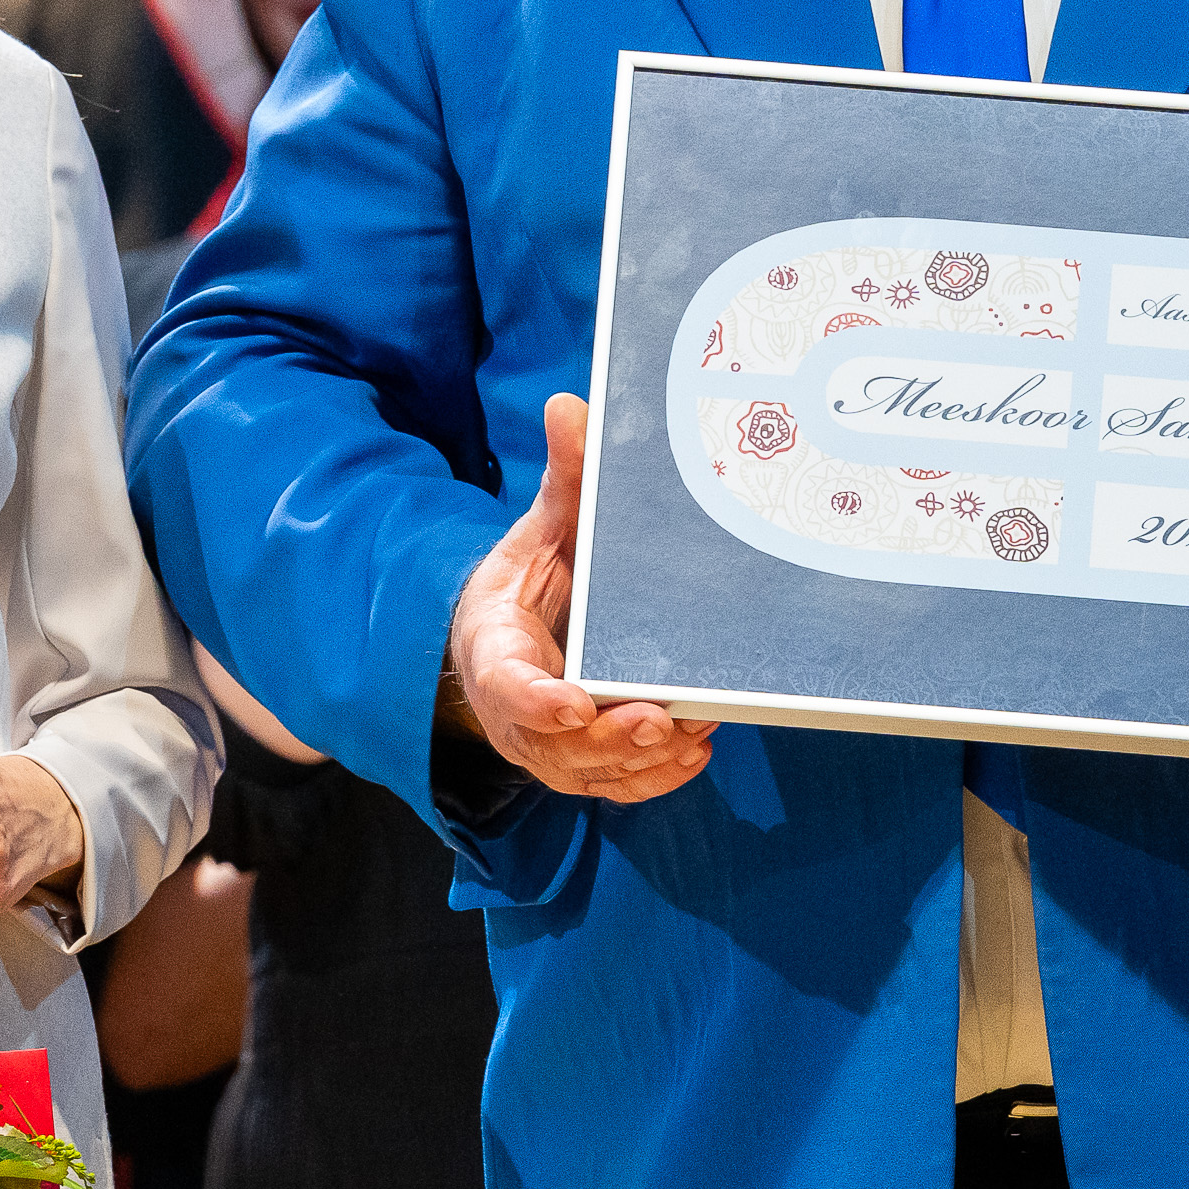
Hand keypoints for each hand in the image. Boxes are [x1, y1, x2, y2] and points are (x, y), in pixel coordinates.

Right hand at [450, 394, 713, 803]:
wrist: (514, 632)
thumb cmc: (531, 579)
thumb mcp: (541, 527)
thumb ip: (562, 477)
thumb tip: (571, 405)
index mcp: (494, 647)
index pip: (506, 685)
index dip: (537, 700)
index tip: (574, 702)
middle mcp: (516, 709)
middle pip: (556, 743)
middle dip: (609, 739)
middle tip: (659, 720)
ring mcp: (548, 744)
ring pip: (591, 772)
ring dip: (641, 760)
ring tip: (692, 731)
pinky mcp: (582, 763)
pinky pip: (616, 784)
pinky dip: (653, 776)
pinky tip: (694, 750)